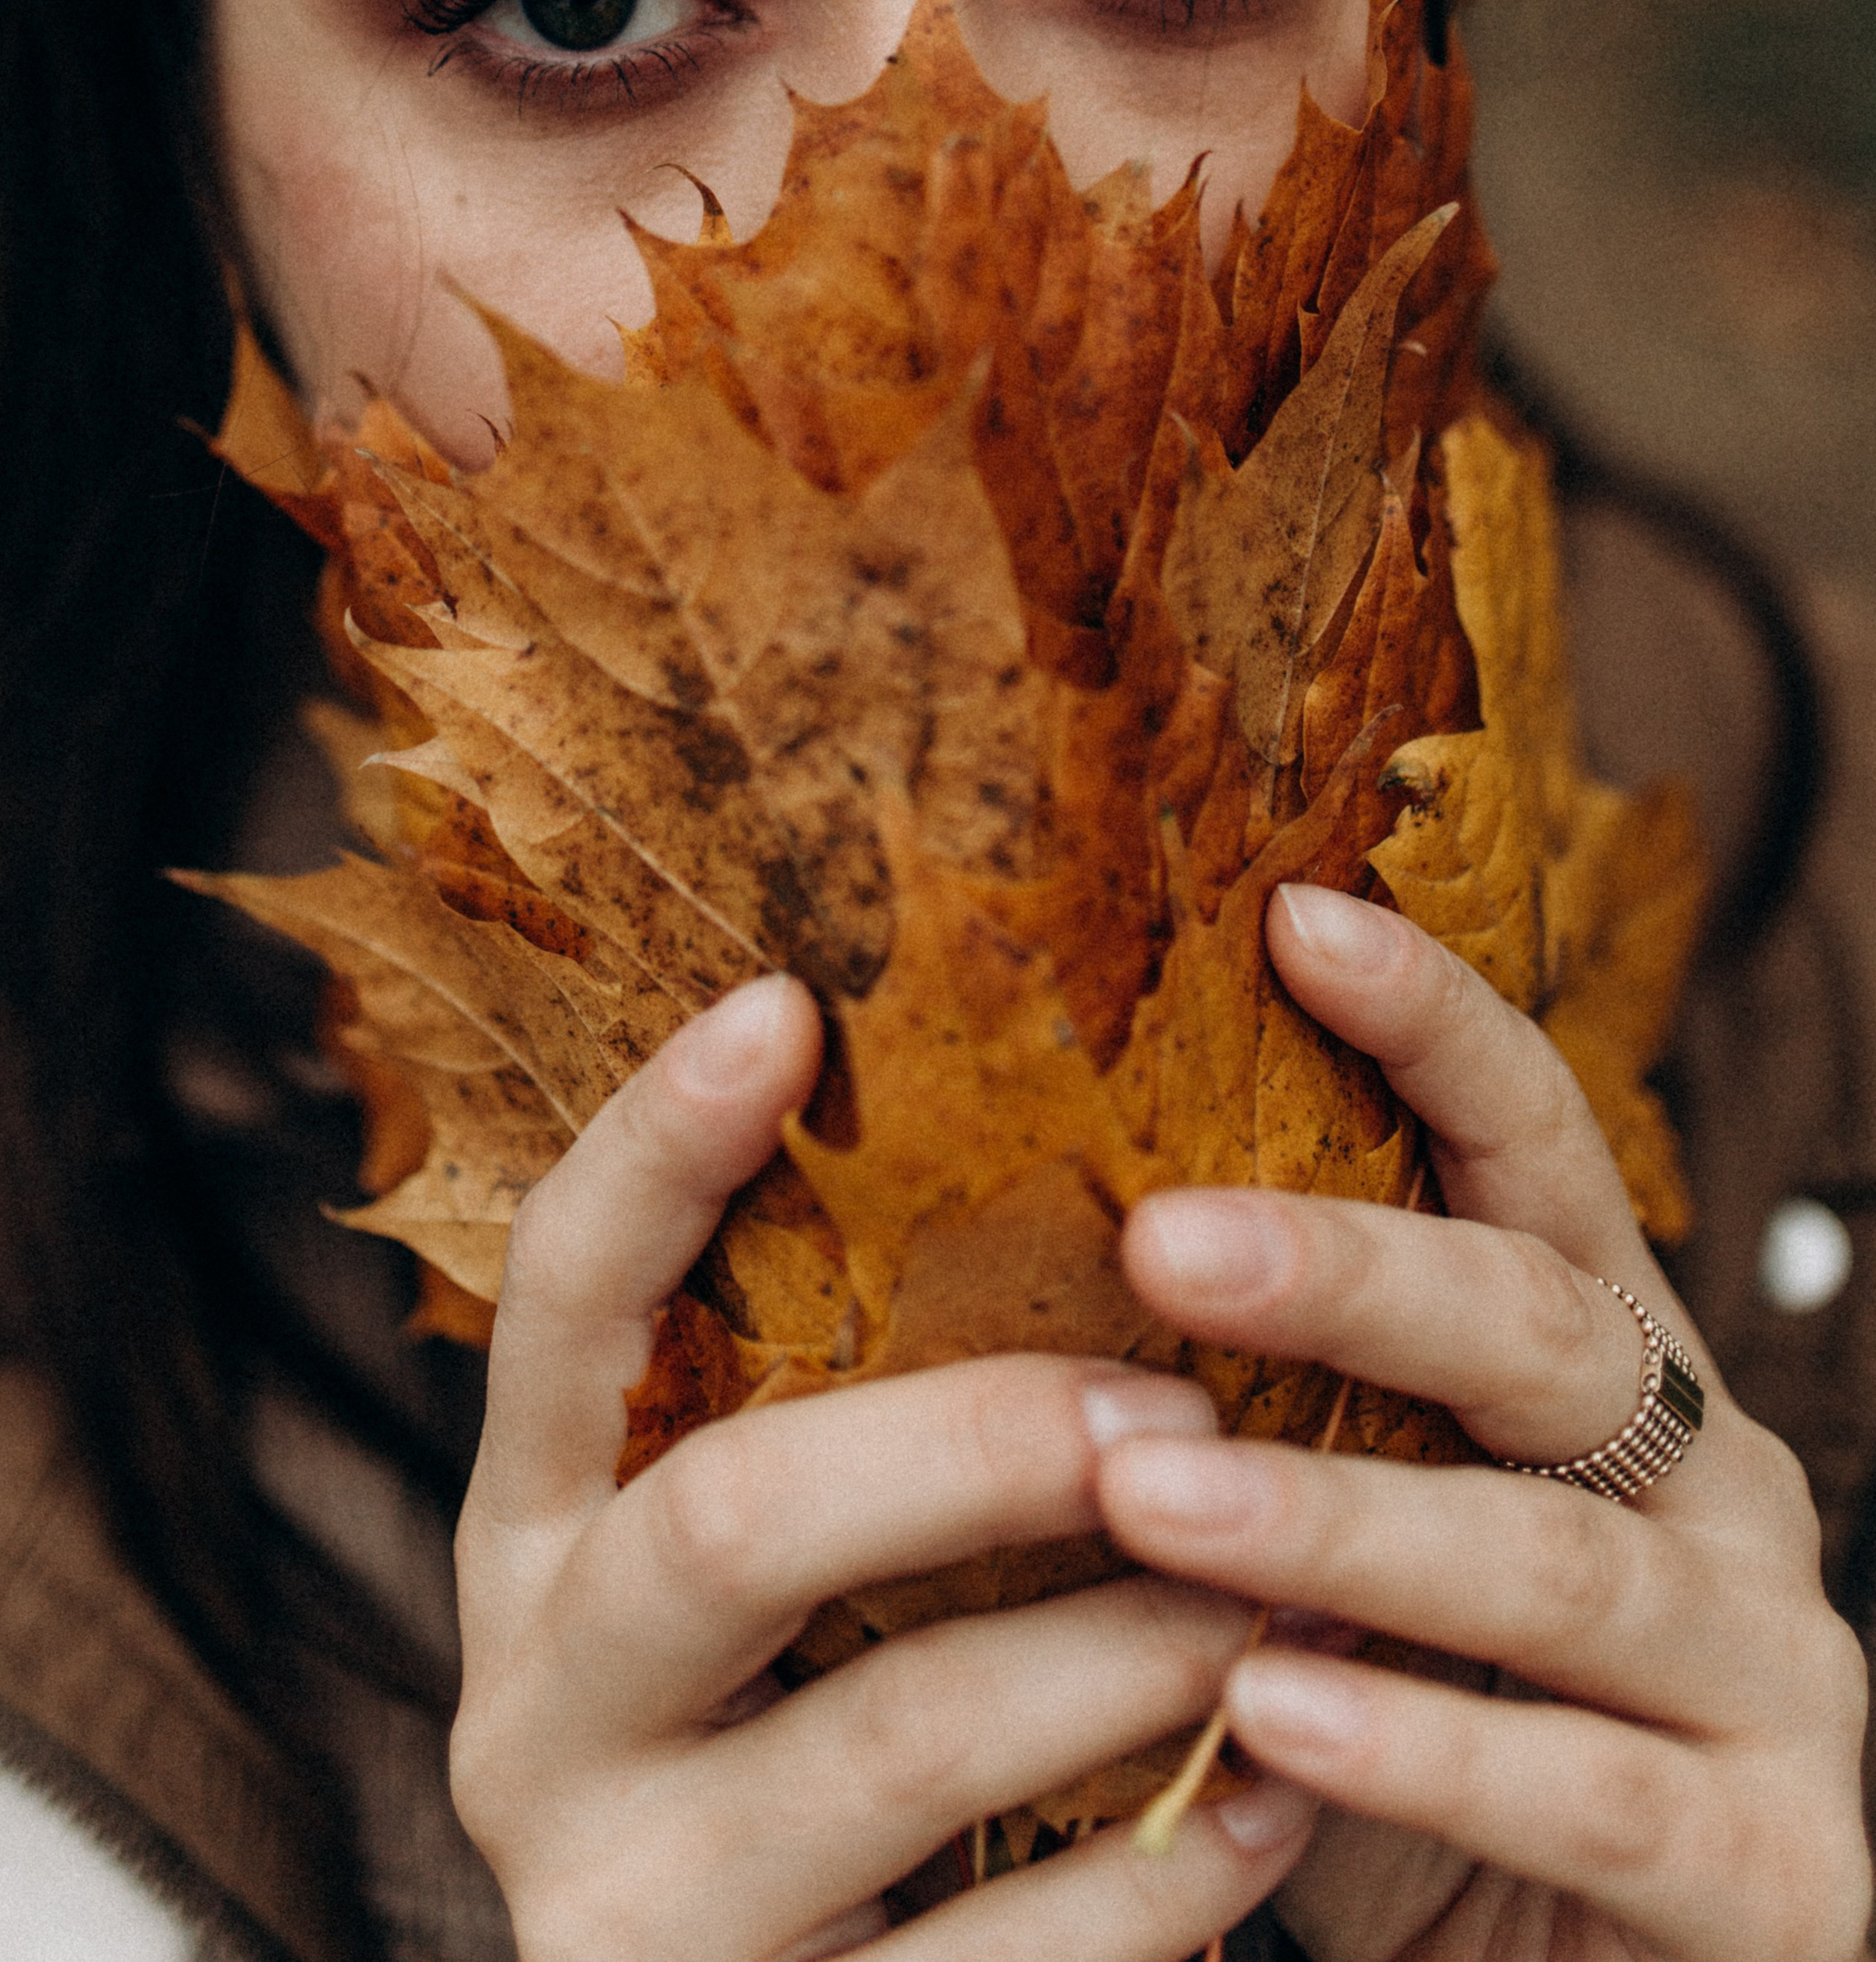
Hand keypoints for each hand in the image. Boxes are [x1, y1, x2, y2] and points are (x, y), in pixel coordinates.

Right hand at [449, 973, 1316, 1960]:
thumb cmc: (819, 1745)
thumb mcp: (782, 1582)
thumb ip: (842, 1412)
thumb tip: (1072, 1145)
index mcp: (533, 1540)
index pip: (555, 1301)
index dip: (651, 1149)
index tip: (786, 998)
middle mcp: (538, 1713)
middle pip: (726, 1522)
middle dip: (974, 1444)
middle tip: (1180, 1412)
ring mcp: (636, 1906)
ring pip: (902, 1736)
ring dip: (1132, 1647)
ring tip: (1304, 1581)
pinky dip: (1170, 1870)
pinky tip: (1287, 1789)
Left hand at [1098, 884, 1872, 1961]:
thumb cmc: (1418, 1736)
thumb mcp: (1346, 1548)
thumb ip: (1262, 1412)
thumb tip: (1002, 1233)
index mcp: (1611, 1375)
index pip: (1540, 1153)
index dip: (1436, 1026)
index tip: (1293, 913)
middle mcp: (1717, 1487)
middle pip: (1545, 1329)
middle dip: (1357, 1273)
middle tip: (1160, 1237)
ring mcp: (1770, 1676)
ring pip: (1556, 1560)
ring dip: (1346, 1526)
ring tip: (1156, 1499)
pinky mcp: (1778, 1874)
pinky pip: (1595, 1792)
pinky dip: (1427, 1750)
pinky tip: (1269, 1719)